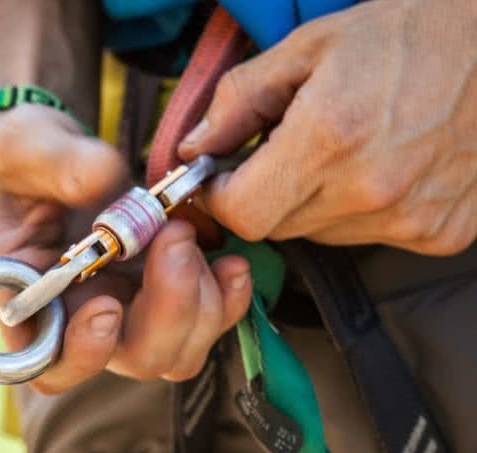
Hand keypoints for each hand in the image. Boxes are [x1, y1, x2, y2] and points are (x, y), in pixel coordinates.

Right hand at [0, 104, 250, 392]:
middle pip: (129, 358)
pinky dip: (225, 299)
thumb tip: (106, 180)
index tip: (106, 305)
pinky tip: (229, 260)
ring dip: (199, 302)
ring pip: (173, 351)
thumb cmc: (11, 162)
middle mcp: (75, 320)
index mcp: (25, 300)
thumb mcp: (20, 147)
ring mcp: (122, 312)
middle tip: (173, 235)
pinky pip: (203, 324)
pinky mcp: (159, 295)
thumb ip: (57, 164)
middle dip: (166, 312)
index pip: (47, 361)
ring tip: (186, 230)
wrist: (35, 158)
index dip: (83, 351)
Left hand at [180, 0, 476, 255]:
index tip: (222, 175)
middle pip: (276, 227)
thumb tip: (193, 148)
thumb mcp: (308, 48)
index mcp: (329, 139)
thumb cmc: (407, 35)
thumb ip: (238, 101)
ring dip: (314, 202)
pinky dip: (363, 210)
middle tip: (288, 149)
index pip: (241, 213)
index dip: (220, 196)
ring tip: (345, 149)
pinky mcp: (439, 232)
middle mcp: (369, 190)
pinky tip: (383, 166)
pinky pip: (371, 237)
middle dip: (265, 193)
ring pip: (320, 235)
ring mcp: (409, 217)